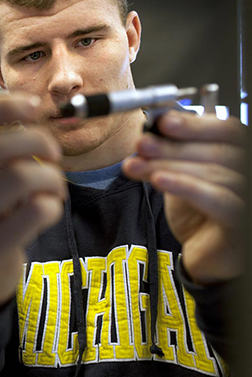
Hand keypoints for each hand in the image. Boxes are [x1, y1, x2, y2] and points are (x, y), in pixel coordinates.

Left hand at [123, 110, 245, 283]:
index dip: (195, 125)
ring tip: (136, 166)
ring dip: (168, 166)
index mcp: (239, 157)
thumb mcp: (181, 176)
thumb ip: (173, 153)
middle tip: (141, 145)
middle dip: (172, 147)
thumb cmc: (196, 213)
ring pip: (212, 174)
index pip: (227, 131)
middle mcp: (250, 174)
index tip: (162, 122)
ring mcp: (249, 199)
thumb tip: (152, 130)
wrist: (201, 254)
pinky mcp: (241, 223)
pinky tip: (158, 180)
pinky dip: (185, 186)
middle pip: (217, 151)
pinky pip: (217, 199)